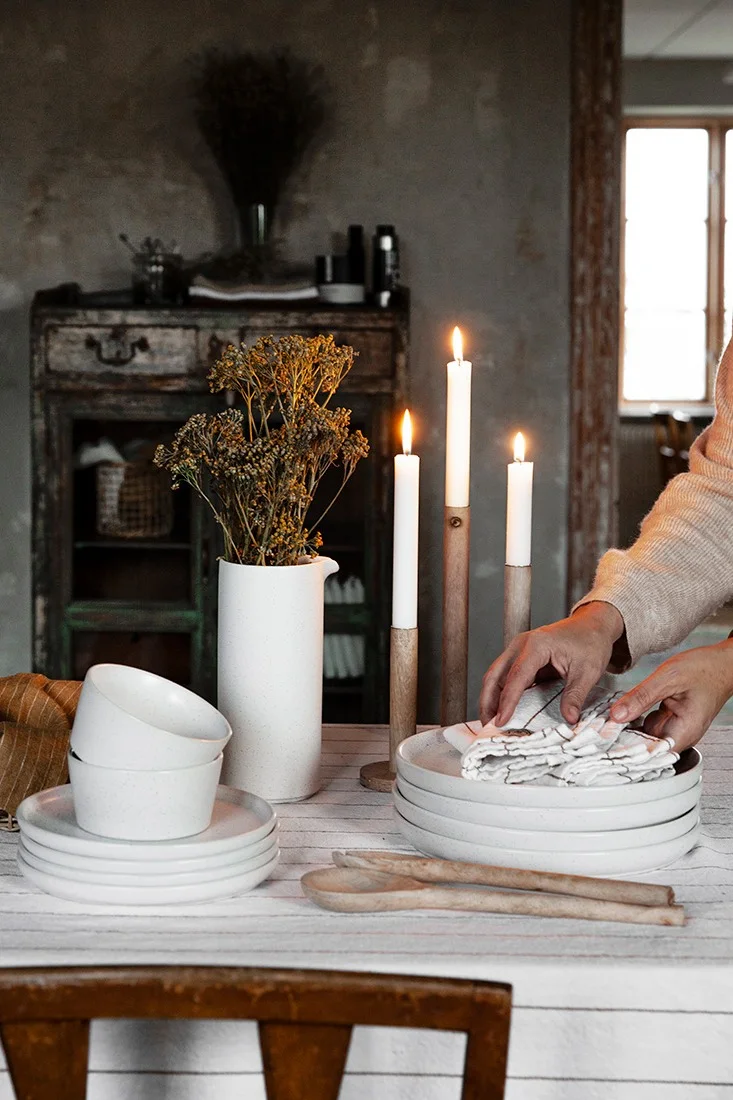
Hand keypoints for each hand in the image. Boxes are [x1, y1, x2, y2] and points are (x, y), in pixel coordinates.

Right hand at [478, 601, 624, 726]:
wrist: (593, 624)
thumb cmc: (590, 642)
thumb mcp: (588, 672)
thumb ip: (575, 696)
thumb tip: (569, 719)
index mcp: (536, 645)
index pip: (516, 677)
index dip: (507, 702)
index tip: (501, 722)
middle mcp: (521, 645)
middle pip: (494, 675)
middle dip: (487, 702)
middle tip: (489, 726)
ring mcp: (518, 650)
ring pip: (496, 676)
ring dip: (491, 698)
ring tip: (492, 721)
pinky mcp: (521, 657)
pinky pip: (506, 676)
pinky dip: (502, 693)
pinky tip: (504, 709)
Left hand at [610, 641, 732, 752]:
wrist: (722, 662)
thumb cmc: (705, 669)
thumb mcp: (668, 678)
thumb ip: (641, 696)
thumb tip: (616, 715)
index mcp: (685, 731)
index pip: (651, 754)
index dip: (627, 750)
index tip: (605, 742)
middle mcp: (682, 734)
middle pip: (646, 746)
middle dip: (624, 737)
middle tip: (601, 728)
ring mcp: (677, 727)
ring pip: (645, 735)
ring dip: (629, 727)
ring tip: (611, 718)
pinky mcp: (672, 719)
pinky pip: (649, 724)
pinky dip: (638, 717)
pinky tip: (626, 710)